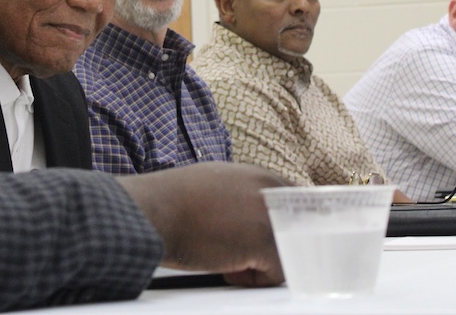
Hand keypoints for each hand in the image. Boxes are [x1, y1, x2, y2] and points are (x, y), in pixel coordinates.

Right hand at [116, 162, 285, 286]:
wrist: (154, 209)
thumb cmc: (173, 201)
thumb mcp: (217, 183)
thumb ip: (245, 195)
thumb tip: (255, 216)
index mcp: (260, 176)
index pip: (297, 205)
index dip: (286, 229)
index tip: (276, 242)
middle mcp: (271, 190)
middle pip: (301, 229)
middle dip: (278, 247)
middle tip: (250, 254)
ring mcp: (271, 213)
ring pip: (288, 253)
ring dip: (262, 263)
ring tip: (230, 257)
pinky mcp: (264, 240)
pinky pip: (276, 274)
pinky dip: (251, 279)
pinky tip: (226, 266)